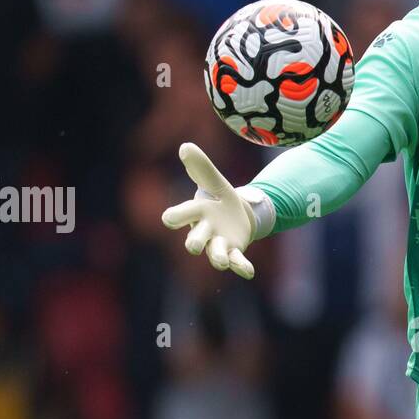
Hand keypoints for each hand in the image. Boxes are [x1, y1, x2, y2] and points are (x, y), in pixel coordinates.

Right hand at [161, 143, 258, 278]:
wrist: (237, 216)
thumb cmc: (220, 199)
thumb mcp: (215, 182)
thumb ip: (202, 168)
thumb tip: (186, 146)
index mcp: (196, 213)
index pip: (180, 215)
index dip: (175, 217)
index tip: (169, 218)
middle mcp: (204, 232)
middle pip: (195, 240)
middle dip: (193, 243)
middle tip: (192, 247)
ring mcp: (219, 244)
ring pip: (215, 254)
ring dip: (217, 258)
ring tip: (222, 262)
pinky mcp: (234, 252)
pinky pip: (237, 261)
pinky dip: (242, 267)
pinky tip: (249, 272)